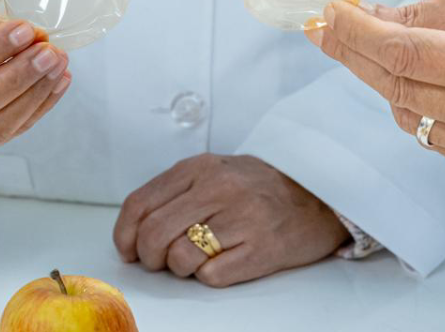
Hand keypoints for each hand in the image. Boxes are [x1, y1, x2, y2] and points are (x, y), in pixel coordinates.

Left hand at [113, 154, 348, 287]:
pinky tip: (221, 263)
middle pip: (154, 234)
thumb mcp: (214, 172)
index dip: (125, 234)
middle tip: (159, 262)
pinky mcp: (262, 249)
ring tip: (195, 261)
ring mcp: (242, 218)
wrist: (319, 195)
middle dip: (149, 257)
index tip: (128, 250)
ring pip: (180, 257)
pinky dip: (208, 277)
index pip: (140, 204)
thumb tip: (134, 230)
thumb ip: (175, 192)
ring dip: (179, 269)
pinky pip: (211, 276)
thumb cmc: (258, 188)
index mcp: (199, 167)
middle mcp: (218, 188)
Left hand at [307, 0, 444, 177]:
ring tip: (380, 46)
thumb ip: (425, 12)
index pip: (406, 56)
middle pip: (399, 88)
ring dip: (384, 80)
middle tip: (326, 28)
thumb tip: (365, 19)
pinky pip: (432, 135)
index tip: (328, 14)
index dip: (357, 36)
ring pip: (409, 115)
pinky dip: (415, 105)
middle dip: (355, 55)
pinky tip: (420, 79)